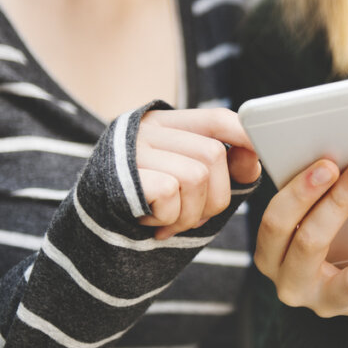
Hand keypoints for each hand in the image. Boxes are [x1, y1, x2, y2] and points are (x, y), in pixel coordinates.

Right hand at [136, 108, 260, 238]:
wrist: (90, 229)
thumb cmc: (149, 203)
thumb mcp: (185, 178)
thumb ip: (220, 166)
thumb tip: (255, 159)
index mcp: (170, 124)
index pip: (219, 119)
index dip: (245, 136)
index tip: (257, 159)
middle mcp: (151, 129)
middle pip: (214, 155)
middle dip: (215, 198)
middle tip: (193, 216)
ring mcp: (135, 150)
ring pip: (196, 178)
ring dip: (191, 213)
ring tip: (170, 220)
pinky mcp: (123, 175)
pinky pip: (169, 195)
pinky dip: (168, 218)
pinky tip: (152, 222)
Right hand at [254, 157, 347, 318]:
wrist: (333, 278)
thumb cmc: (319, 226)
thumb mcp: (305, 212)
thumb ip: (311, 187)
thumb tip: (343, 151)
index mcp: (270, 256)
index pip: (276, 225)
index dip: (300, 194)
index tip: (327, 162)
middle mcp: (293, 286)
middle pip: (311, 245)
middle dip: (339, 202)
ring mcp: (331, 304)